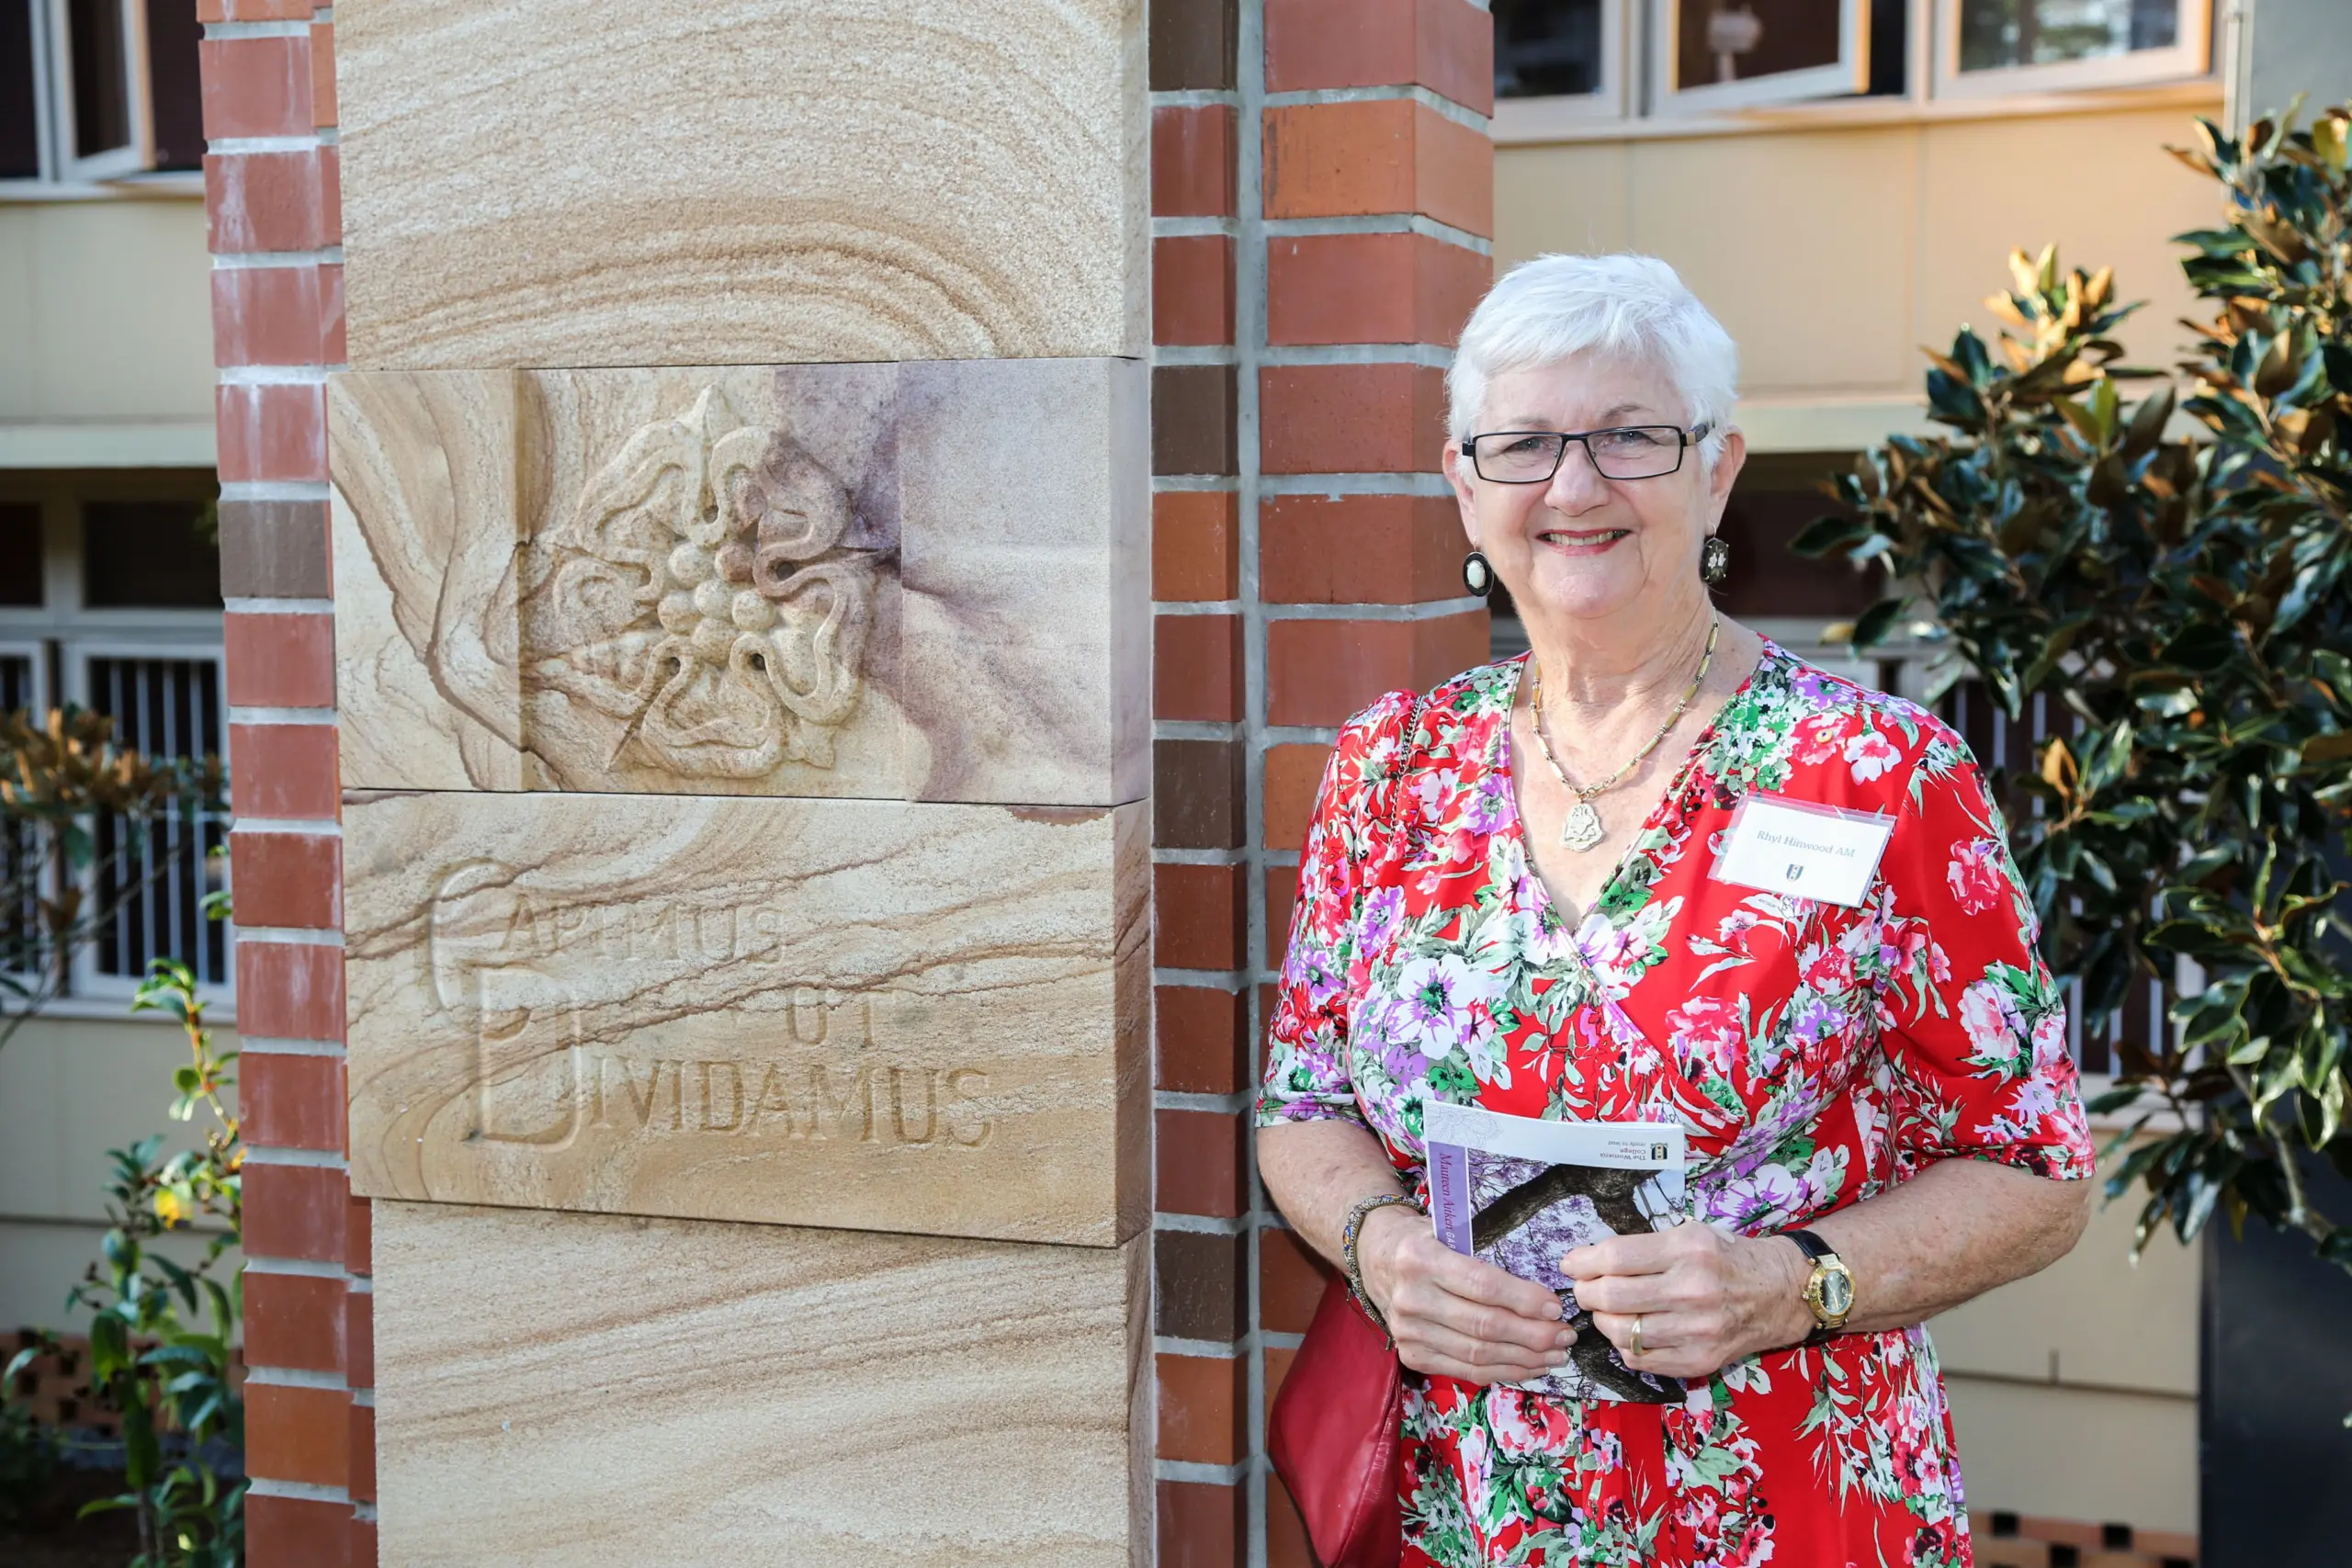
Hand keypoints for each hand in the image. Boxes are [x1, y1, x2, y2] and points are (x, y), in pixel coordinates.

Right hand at [1356, 1204, 1573, 1384]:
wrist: (1375, 1256)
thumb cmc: (1424, 1239)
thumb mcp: (1447, 1230)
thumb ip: (1485, 1249)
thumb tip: (1545, 1281)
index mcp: (1421, 1258)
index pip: (1482, 1285)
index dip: (1524, 1300)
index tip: (1556, 1306)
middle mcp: (1410, 1298)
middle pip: (1484, 1327)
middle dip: (1534, 1335)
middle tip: (1566, 1334)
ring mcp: (1408, 1332)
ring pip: (1478, 1355)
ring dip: (1525, 1359)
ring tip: (1556, 1353)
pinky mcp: (1412, 1355)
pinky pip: (1467, 1371)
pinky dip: (1504, 1372)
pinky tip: (1531, 1366)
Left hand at [1562, 1223, 1814, 1381]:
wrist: (1781, 1292)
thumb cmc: (1728, 1258)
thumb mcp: (1690, 1234)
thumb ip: (1643, 1247)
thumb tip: (1589, 1260)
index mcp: (1688, 1249)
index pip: (1615, 1257)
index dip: (1583, 1262)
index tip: (1571, 1264)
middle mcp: (1692, 1290)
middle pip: (1611, 1296)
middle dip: (1585, 1292)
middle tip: (1584, 1289)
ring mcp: (1697, 1330)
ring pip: (1622, 1333)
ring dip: (1603, 1321)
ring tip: (1606, 1311)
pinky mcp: (1700, 1360)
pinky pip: (1641, 1360)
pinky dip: (1625, 1346)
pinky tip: (1631, 1331)